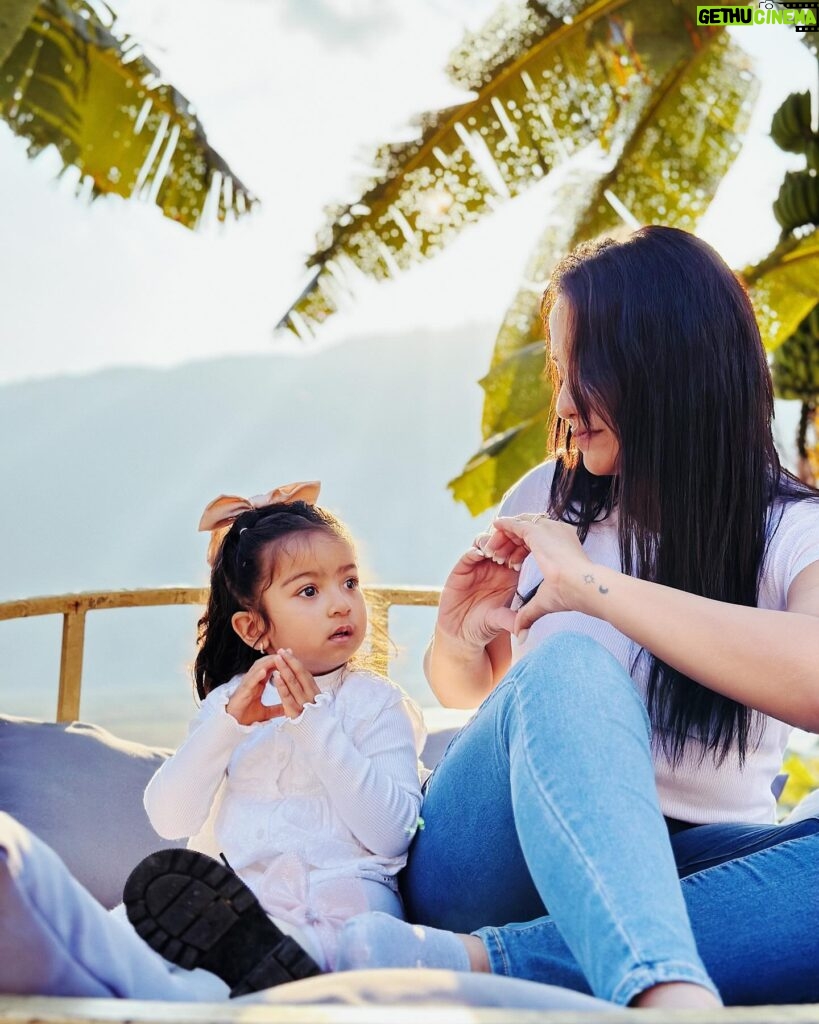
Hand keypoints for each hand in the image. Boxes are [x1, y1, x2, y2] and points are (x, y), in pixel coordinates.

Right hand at [226, 655, 286, 724]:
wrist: (232, 725)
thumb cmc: (246, 716)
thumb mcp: (265, 713)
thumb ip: (276, 709)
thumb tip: (288, 709)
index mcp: (258, 684)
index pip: (270, 668)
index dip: (279, 661)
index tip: (291, 655)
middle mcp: (252, 681)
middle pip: (264, 664)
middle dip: (275, 657)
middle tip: (287, 652)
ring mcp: (247, 685)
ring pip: (257, 670)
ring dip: (267, 663)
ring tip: (278, 657)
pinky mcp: (242, 692)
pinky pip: (249, 682)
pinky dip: (256, 676)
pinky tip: (264, 671)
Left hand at [268, 649, 320, 719]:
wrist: (321, 740)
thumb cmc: (316, 722)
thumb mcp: (315, 704)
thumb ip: (308, 691)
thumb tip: (303, 679)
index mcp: (316, 693)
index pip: (305, 673)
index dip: (296, 661)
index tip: (287, 652)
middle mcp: (311, 696)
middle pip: (300, 674)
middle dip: (289, 661)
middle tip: (280, 651)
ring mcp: (304, 703)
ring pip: (293, 683)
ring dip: (284, 669)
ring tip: (277, 658)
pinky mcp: (296, 712)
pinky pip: (288, 697)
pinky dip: (282, 685)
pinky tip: (276, 676)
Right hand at [436, 542, 519, 649]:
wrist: (461, 632)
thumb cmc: (484, 625)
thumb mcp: (498, 622)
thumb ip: (508, 620)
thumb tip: (521, 629)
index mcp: (511, 574)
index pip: (519, 552)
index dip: (522, 546)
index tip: (524, 549)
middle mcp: (495, 566)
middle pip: (503, 541)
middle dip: (506, 540)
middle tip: (508, 549)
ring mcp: (478, 565)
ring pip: (486, 542)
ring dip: (491, 542)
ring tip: (493, 554)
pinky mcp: (462, 568)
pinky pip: (469, 554)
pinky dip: (475, 550)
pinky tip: (480, 555)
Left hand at [489, 515, 593, 632]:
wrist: (583, 585)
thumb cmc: (572, 595)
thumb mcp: (545, 602)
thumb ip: (529, 614)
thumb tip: (520, 636)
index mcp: (562, 547)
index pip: (536, 542)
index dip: (519, 552)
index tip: (509, 565)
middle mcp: (556, 533)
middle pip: (526, 531)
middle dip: (509, 543)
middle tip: (496, 556)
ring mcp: (547, 529)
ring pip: (519, 526)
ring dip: (504, 537)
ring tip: (491, 550)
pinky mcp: (537, 530)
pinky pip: (515, 524)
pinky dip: (503, 526)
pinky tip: (494, 527)